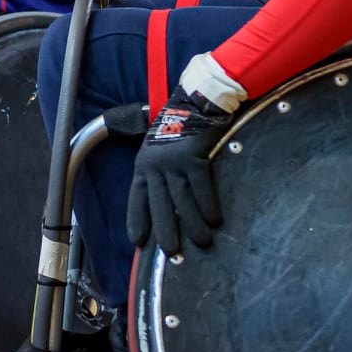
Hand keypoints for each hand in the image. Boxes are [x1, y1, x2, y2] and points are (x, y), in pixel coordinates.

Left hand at [126, 87, 234, 254]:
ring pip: (180, 201)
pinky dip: (208, 206)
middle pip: (159, 205)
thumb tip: (168, 198)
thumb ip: (161, 170)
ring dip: (192, 224)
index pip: (137, 198)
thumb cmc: (181, 123)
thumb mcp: (160, 146)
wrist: (197, 97)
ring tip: (202, 242)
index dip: (138, 220)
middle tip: (172, 253)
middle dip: (165, 231)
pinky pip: (201, 187)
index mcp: (143, 163)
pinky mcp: (193, 156)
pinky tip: (215, 220)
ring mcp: (173, 161)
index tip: (138, 242)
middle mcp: (155, 164)